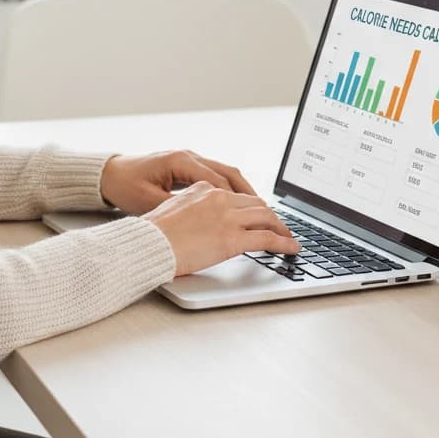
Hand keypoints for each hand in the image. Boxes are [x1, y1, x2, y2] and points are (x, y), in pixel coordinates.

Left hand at [100, 149, 255, 214]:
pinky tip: (238, 206)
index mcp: (182, 161)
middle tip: (269, 217)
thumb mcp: (149, 203)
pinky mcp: (187, 167)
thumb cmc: (126, 187)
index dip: (240, 202)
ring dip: (244, 191)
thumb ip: (178, 210)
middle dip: (251, 196)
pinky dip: (231, 190)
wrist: (109, 173)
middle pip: (230, 174)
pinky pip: (217, 176)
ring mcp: (190, 160)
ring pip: (227, 173)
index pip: (221, 182)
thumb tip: (204, 223)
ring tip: (261, 212)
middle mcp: (190, 156)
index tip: (257, 219)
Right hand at [144, 181, 299, 276]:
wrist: (146, 244)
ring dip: (281, 228)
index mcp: (202, 189)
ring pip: (266, 217)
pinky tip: (291, 249)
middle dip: (270, 215)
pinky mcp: (233, 239)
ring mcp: (227, 217)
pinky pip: (267, 238)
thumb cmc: (150, 234)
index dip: (250, 207)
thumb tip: (197, 224)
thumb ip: (189, 212)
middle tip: (278, 226)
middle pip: (255, 203)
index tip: (256, 215)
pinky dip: (283, 243)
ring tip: (289, 238)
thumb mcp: (170, 211)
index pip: (235, 195)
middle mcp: (218, 198)